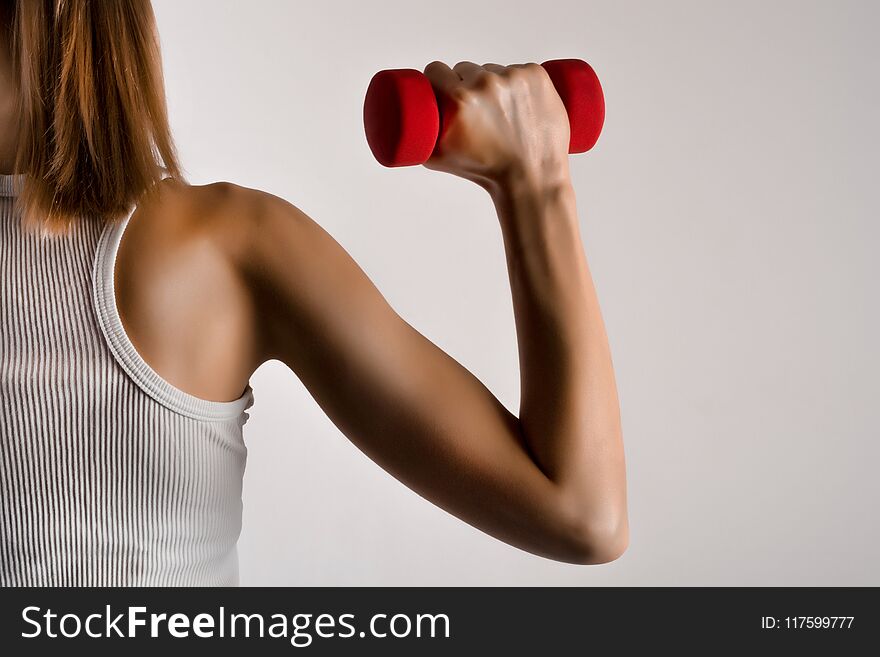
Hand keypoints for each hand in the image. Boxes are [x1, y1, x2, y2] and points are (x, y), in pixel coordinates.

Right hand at [422, 61, 570, 192]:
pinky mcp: (536, 75)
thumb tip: (399, 129)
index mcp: (458, 101)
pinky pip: (520, 69)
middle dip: (467, 85)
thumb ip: (416, 140)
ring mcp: (514, 77)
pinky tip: (522, 102)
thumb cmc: (486, 172)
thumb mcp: (439, 159)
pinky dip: (520, 83)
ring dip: (494, 85)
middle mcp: (485, 84)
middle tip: (476, 111)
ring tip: (502, 113)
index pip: (436, 70)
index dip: (437, 78)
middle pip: (466, 69)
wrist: (530, 178)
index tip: (443, 88)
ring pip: (494, 70)